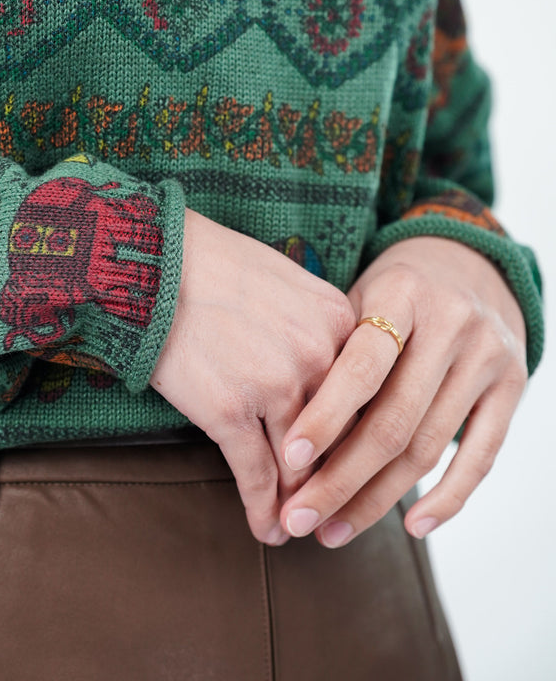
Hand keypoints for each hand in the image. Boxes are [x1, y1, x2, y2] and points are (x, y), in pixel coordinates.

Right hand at [150, 208, 355, 544]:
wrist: (155, 260)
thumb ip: (320, 329)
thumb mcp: (290, 284)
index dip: (362, 438)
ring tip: (300, 530)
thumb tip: (331, 372)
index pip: (367, 397)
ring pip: (301, 466)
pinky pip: (256, 476)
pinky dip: (262, 510)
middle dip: (338, 482)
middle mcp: (320, 356)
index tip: (358, 463)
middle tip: (335, 511)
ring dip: (301, 506)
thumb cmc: (216, 265)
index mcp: (342, 322)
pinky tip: (265, 529)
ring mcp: (276, 385)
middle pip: (342, 437)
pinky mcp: (229, 411)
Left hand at [279, 237, 527, 545]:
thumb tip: (280, 433)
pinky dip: (448, 498)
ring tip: (332, 529)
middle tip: (298, 518)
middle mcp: (451, 322)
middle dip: (340, 478)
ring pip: (429, 446)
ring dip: (377, 499)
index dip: (325, 418)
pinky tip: (411, 527)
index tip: (287, 461)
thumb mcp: (359, 298)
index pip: (362, 366)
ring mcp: (487, 355)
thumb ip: (331, 352)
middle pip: (393, 419)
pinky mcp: (513, 385)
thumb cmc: (393, 291)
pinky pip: (481, 455)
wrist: (469, 264)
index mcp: (402, 292)